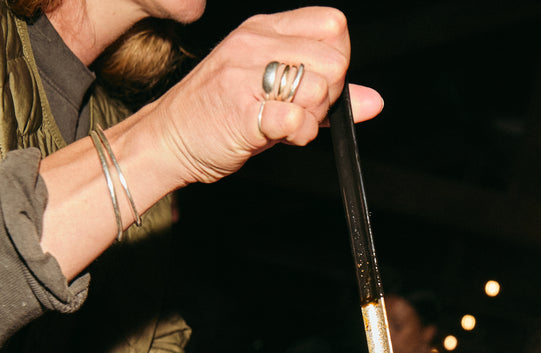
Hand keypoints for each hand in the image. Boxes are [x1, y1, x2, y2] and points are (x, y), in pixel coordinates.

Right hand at [40, 8, 384, 277]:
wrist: (167, 140)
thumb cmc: (220, 114)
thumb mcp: (275, 91)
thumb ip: (326, 94)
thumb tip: (374, 101)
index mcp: (264, 30)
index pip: (333, 24)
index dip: (338, 59)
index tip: (319, 84)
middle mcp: (254, 44)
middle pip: (336, 58)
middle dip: (331, 93)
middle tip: (303, 110)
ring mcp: (245, 75)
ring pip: (320, 87)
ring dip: (315, 118)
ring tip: (286, 126)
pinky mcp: (241, 110)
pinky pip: (296, 119)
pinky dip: (298, 134)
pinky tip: (279, 136)